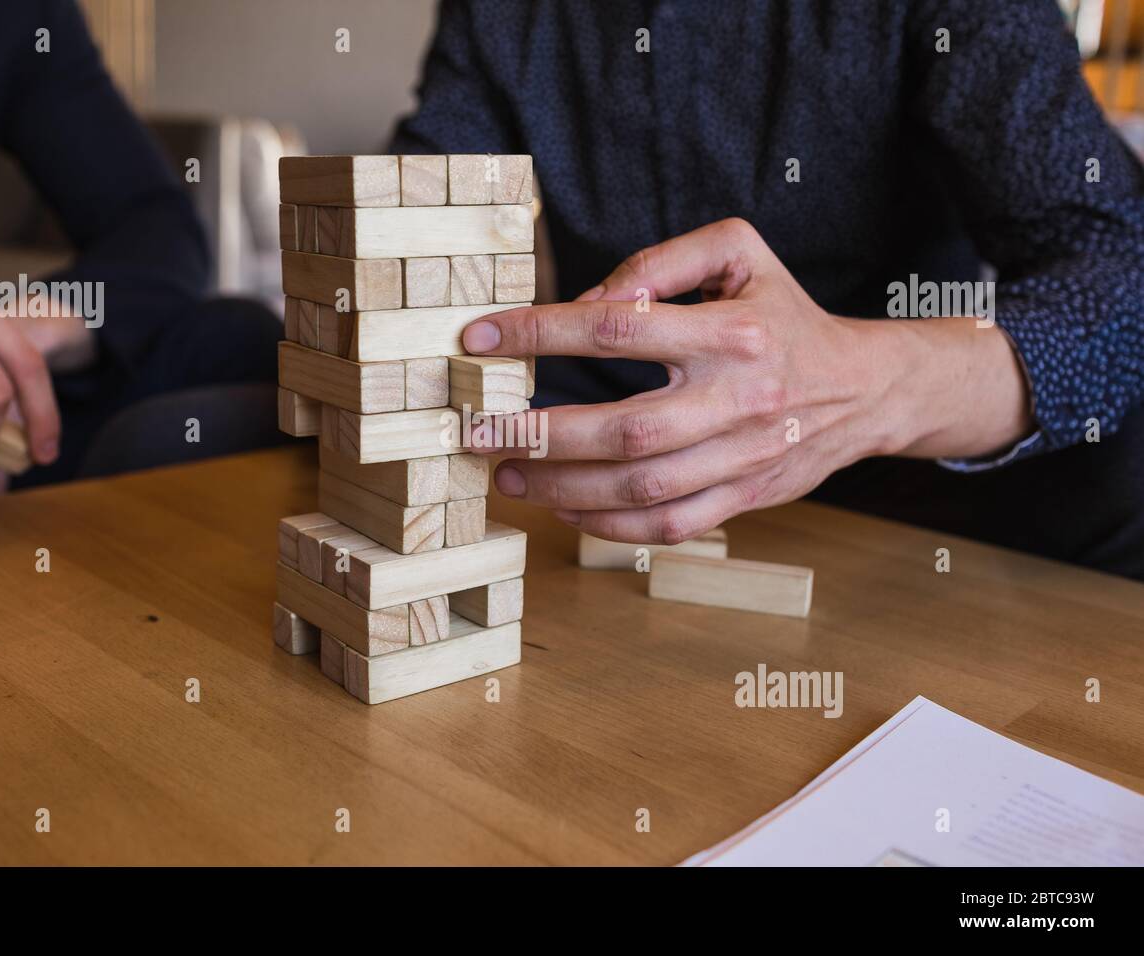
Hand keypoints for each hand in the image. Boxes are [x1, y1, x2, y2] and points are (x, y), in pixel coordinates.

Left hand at [460, 218, 1031, 542]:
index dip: (538, 334)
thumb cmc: (785, 316)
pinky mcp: (744, 497)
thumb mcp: (740, 255)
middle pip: (623, 430)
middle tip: (477, 432)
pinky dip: (609, 525)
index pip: (615, 330)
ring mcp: (741, 457)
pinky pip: (668, 526)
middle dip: (537, 435)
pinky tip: (564, 510)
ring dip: (562, 488)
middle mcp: (736, 400)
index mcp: (730, 333)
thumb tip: (590, 299)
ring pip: (641, 489)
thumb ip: (663, 262)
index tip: (478, 338)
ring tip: (507, 477)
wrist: (865, 388)